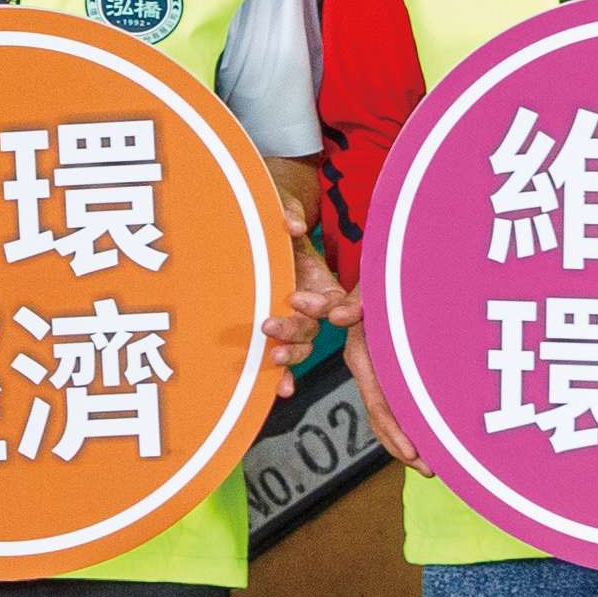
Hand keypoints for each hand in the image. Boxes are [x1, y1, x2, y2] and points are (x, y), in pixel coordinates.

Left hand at [263, 162, 352, 360]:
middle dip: (296, 330)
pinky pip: (285, 352)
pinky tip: (280, 390)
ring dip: (290, 354)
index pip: (331, 298)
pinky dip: (284, 372)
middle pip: (313, 325)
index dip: (326, 304)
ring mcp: (296, 317)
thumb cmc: (280, 212)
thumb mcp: (284, 206)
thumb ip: (288, 213)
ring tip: (273, 357)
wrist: (266, 220)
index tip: (311, 304)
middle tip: (270, 325)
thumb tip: (292, 225)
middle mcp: (313, 302)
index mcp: (321, 280)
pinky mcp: (279, 325)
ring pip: (302, 343)